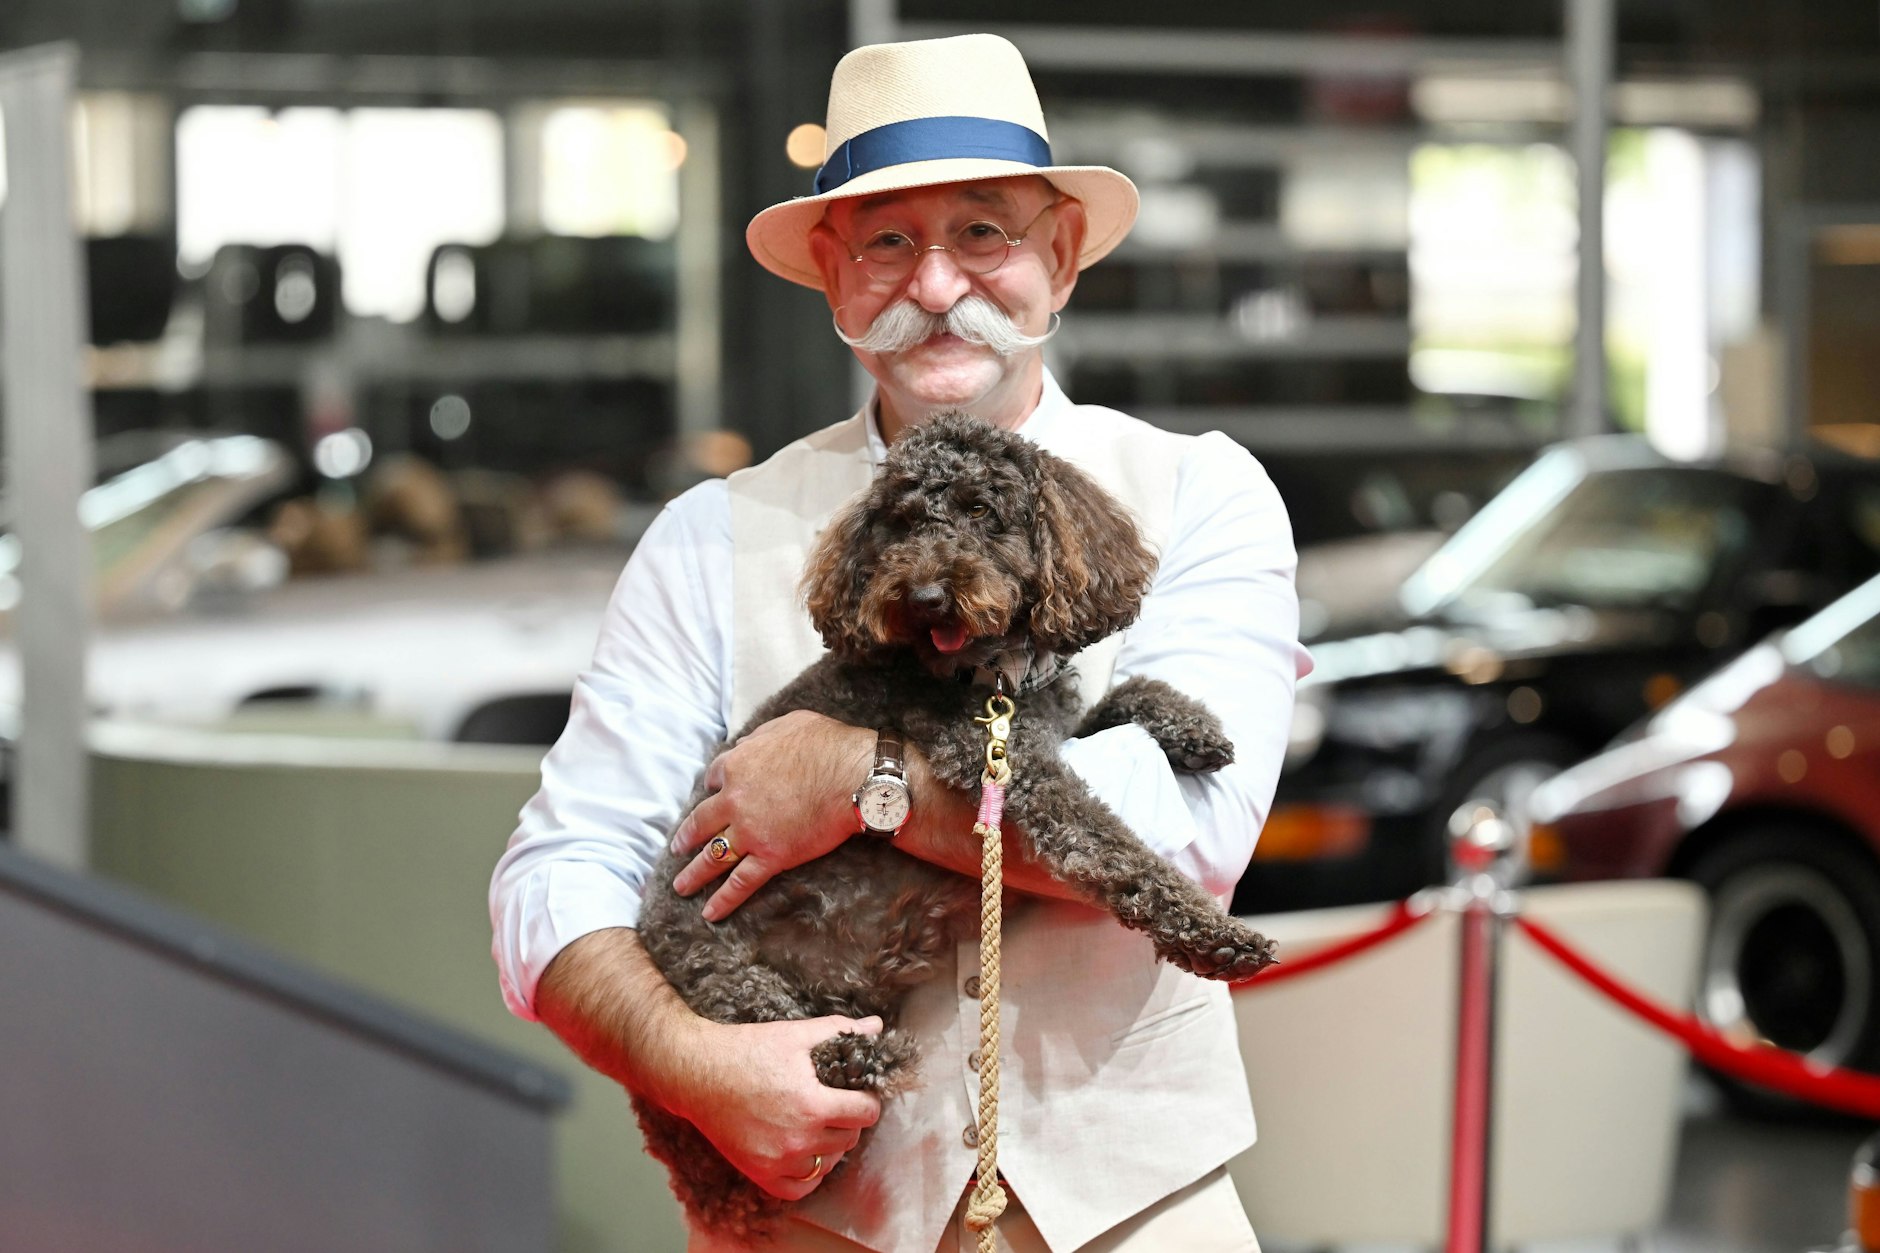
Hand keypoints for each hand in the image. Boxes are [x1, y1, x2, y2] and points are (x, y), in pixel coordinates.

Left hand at [670, 711, 874, 918]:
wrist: (854, 777)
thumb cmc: (828, 745)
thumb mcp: (788, 724)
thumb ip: (761, 736)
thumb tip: (747, 743)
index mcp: (738, 765)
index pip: (715, 778)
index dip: (713, 788)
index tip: (712, 795)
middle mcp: (735, 801)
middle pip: (701, 822)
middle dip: (687, 836)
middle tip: (677, 848)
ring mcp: (750, 831)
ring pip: (713, 856)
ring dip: (695, 873)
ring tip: (681, 887)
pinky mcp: (771, 856)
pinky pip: (741, 882)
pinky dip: (725, 899)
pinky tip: (710, 913)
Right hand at [674, 1014, 884, 1199]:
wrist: (697, 1073)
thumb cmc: (747, 1050)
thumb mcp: (795, 1034)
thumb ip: (840, 1031)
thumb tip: (876, 1027)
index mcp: (812, 1104)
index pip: (866, 1113)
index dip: (866, 1099)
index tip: (856, 1092)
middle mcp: (798, 1139)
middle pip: (850, 1138)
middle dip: (848, 1119)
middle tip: (834, 1102)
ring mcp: (778, 1160)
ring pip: (828, 1163)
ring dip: (830, 1146)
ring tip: (817, 1123)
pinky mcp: (759, 1173)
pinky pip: (801, 1187)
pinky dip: (808, 1173)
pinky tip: (803, 1151)